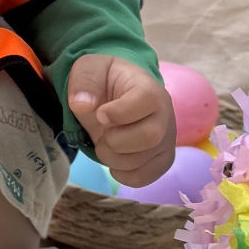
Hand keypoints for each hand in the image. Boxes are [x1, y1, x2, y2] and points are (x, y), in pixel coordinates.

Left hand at [67, 55, 177, 190]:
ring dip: (112, 158)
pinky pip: (143, 178)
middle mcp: (166, 114)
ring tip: (106, 143)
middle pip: (150, 136)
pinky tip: (115, 157)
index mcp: (150, 88)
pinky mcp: (162, 160)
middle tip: (102, 133)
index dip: (119, 112)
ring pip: (143, 162)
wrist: (118, 95)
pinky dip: (121, 174)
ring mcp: (167, 140)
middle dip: (115, 140)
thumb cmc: (105, 81)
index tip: (100, 114)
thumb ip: (84, 81)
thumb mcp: (89, 70)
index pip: (147, 101)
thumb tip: (82, 105)